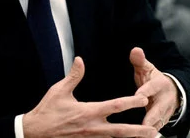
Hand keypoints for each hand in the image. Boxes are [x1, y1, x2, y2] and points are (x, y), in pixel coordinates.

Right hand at [22, 56, 157, 137]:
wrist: (35, 133)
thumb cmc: (47, 111)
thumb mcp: (59, 90)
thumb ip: (73, 76)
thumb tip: (80, 60)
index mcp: (88, 112)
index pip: (114, 107)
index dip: (131, 102)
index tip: (144, 99)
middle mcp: (92, 128)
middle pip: (121, 131)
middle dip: (139, 131)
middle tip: (154, 131)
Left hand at [130, 47, 178, 131]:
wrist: (173, 93)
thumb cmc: (154, 80)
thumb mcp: (147, 69)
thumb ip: (139, 60)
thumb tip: (135, 49)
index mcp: (160, 84)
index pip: (152, 88)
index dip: (145, 92)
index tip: (138, 96)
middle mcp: (165, 100)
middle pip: (158, 110)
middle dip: (151, 118)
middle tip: (143, 125)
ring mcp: (165, 114)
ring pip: (158, 124)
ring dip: (149, 130)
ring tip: (138, 135)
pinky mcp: (162, 123)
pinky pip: (155, 130)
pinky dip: (147, 135)